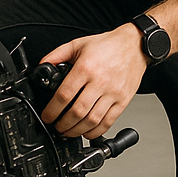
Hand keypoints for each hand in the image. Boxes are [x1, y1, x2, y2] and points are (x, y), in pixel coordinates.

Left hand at [38, 23, 146, 138]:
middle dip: (63, 124)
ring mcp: (113, 93)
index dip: (53, 110)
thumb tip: (43, 65)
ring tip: (69, 131)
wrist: (134, 46)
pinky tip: (87, 132)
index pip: (65, 95)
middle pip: (78, 111)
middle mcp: (99, 82)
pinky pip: (108, 121)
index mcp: (86, 68)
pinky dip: (96, 131)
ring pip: (92, 120)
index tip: (47, 116)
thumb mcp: (78, 44)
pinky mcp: (123, 101)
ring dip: (77, 130)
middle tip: (56, 126)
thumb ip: (57, 54)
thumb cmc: (107, 45)